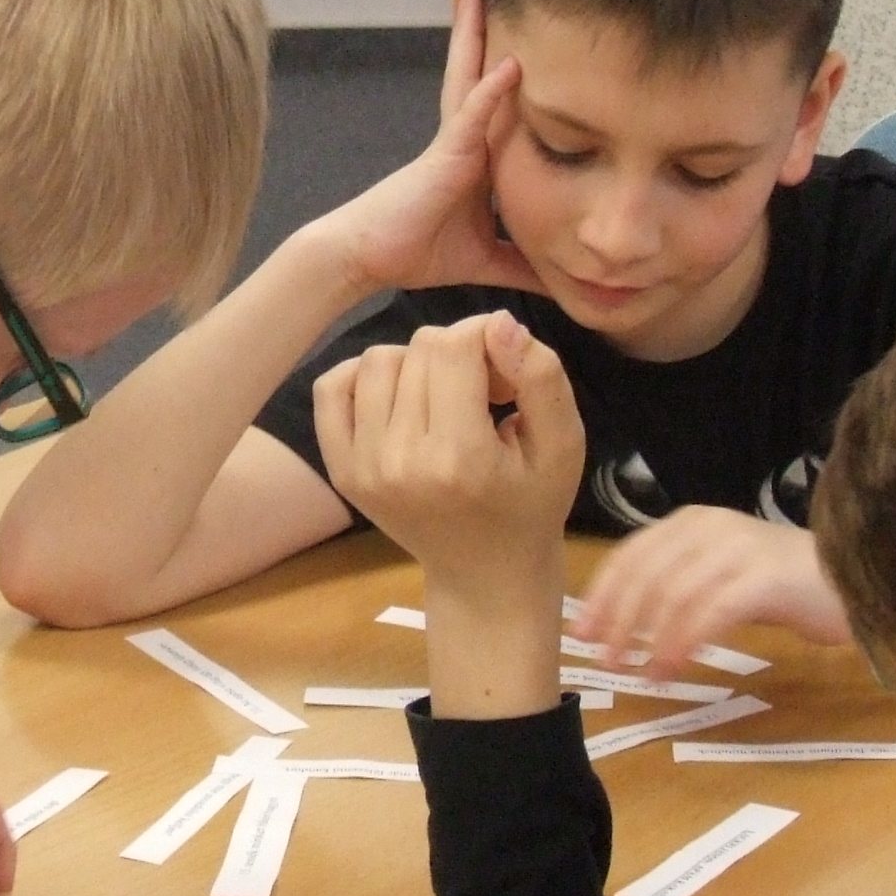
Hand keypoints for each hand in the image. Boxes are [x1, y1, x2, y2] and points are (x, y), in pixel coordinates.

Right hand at [314, 0, 542, 299]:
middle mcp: (464, 140)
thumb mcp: (485, 260)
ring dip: (475, 31)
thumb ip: (522, 264)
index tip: (528, 35)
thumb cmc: (415, 251)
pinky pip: (471, 117)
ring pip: (470, 77)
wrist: (365, 257)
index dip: (507, 68)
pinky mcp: (444, 156)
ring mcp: (453, 143)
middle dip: (483, 29)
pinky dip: (492, 91)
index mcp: (474, 158)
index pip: (495, 104)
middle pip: (477, 72)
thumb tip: (564, 281)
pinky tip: (512, 64)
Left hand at [315, 313, 585, 590]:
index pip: (455, 345)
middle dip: (459, 352)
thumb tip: (497, 322)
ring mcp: (363, 467)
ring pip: (377, 360)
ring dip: (416, 363)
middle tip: (484, 392)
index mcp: (460, 457)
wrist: (485, 573)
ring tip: (445, 398)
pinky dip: (363, 377)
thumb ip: (540, 376)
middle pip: (419, 348)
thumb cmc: (532, 504)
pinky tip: (400, 397)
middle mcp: (401, 461)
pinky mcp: (342, 470)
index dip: (487, 336)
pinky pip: (332, 389)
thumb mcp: (564, 443)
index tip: (506, 371)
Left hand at [574, 509, 850, 664]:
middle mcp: (710, 528)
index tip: (584, 635)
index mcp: (691, 523)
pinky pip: (711, 612)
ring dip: (650, 639)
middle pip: (646, 575)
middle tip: (606, 662)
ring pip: (674, 594)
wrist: (852, 579)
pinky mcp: (765, 577)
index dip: (603, 596)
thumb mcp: (718, 574)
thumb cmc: (781, 584)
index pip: (631, 555)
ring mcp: (739, 549)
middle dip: (620, 622)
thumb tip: (620, 621)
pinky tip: (673, 668)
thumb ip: (675, 584)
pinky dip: (685, 643)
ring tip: (641, 674)